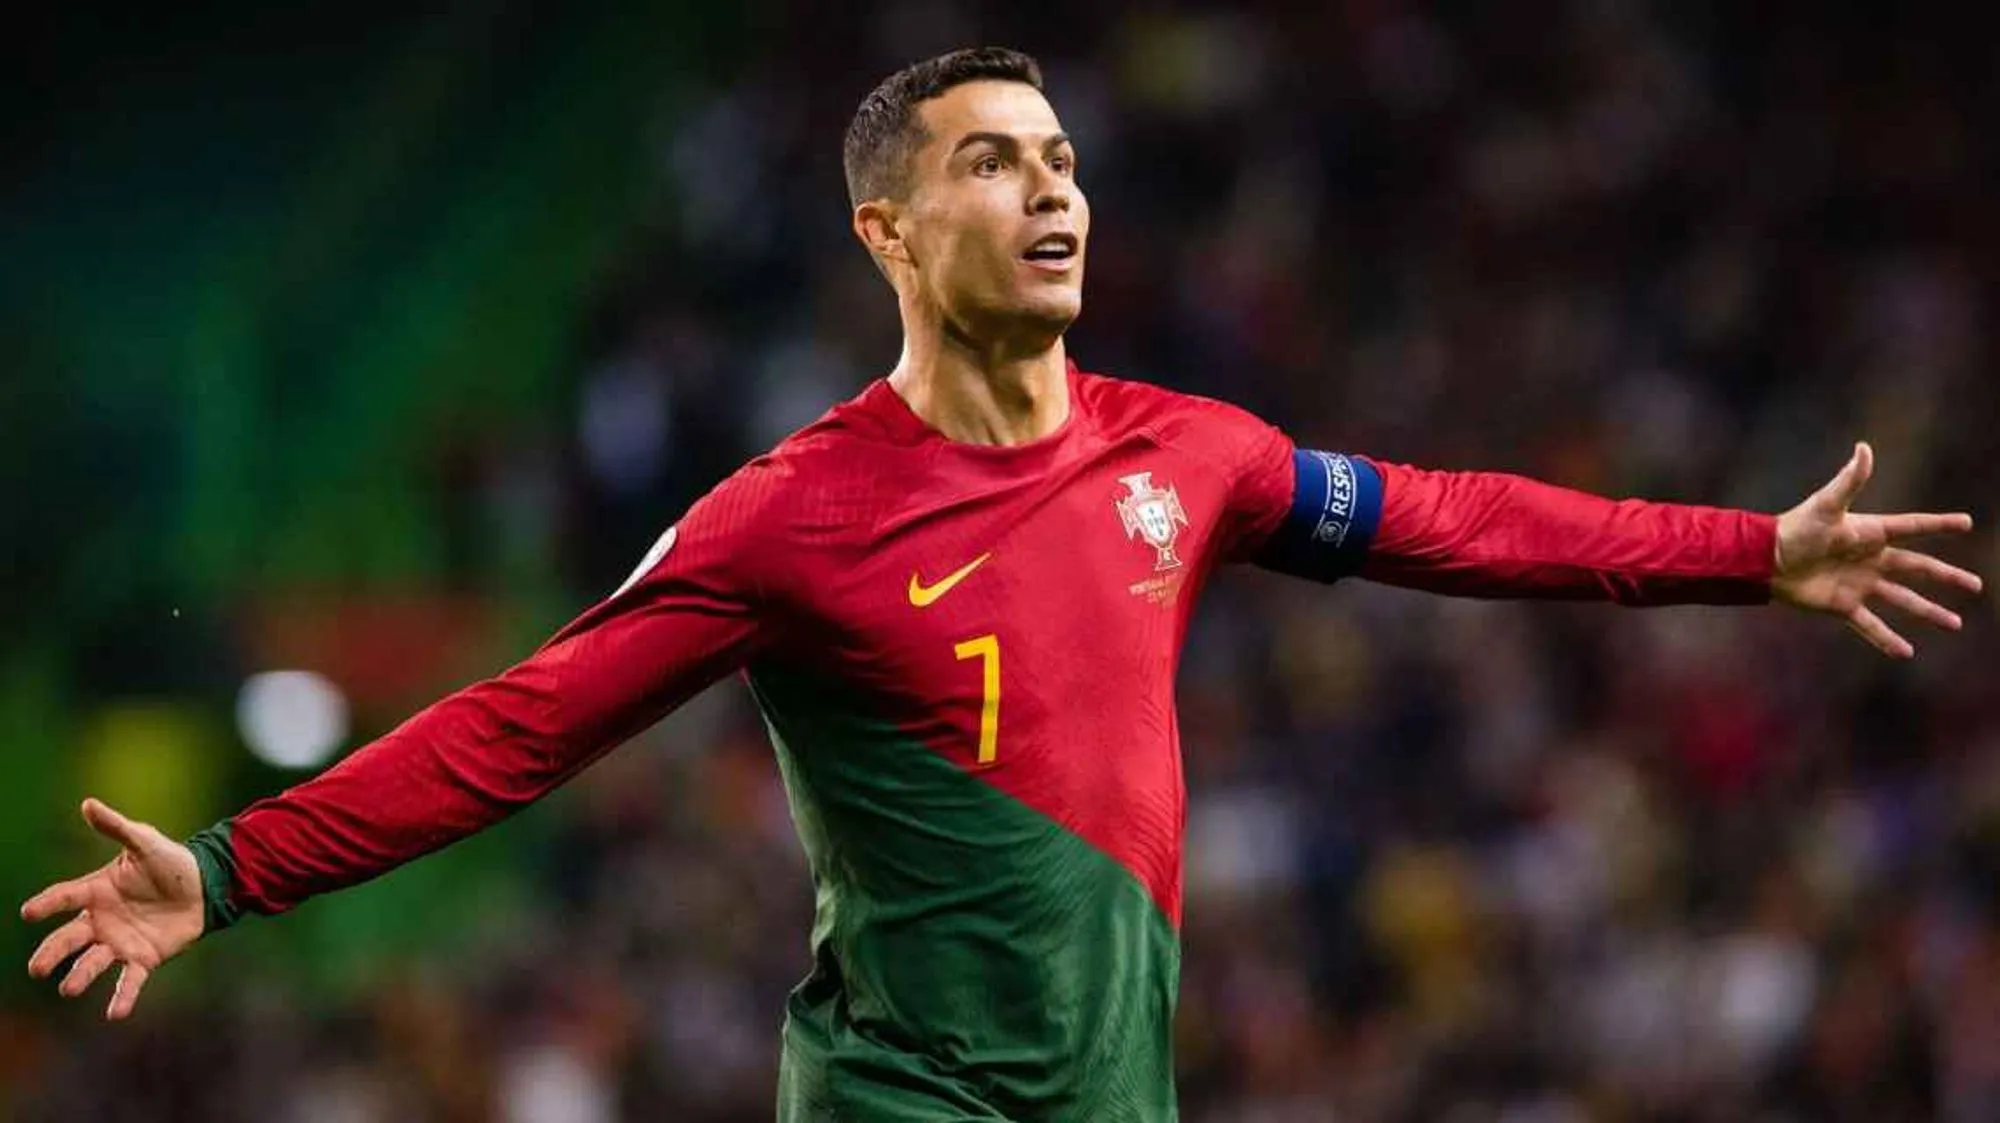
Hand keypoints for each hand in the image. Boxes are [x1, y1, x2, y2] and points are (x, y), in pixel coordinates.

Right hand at [22, 799, 205, 1019]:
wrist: (206, 885)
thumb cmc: (171, 862)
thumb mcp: (145, 842)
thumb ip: (117, 828)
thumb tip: (88, 804)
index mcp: (96, 891)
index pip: (64, 898)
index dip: (47, 904)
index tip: (29, 912)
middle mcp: (101, 921)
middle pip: (69, 938)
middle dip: (52, 953)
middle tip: (37, 967)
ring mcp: (120, 942)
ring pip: (93, 963)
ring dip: (80, 976)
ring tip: (69, 988)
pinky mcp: (143, 959)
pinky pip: (130, 981)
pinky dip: (122, 997)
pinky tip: (115, 1014)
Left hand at [1773, 441, 1982, 657]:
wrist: (1764, 560)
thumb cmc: (1795, 528)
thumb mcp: (1826, 505)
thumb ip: (1850, 480)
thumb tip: (1864, 448)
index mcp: (1871, 534)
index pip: (1913, 528)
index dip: (1939, 525)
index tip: (1966, 523)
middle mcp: (1870, 560)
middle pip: (1919, 569)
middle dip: (1947, 576)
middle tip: (1976, 585)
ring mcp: (1859, 585)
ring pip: (1903, 600)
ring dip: (1929, 612)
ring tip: (1955, 623)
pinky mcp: (1843, 606)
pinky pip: (1870, 626)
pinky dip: (1887, 640)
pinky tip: (1907, 652)